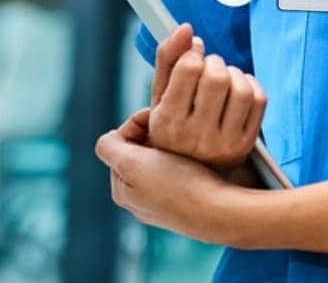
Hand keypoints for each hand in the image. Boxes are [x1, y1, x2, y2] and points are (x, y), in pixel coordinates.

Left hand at [96, 107, 231, 241]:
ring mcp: (164, 201)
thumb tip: (108, 137)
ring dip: (170, 145)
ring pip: (160, 160)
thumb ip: (111, 148)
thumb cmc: (178, 184)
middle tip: (174, 127)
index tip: (157, 117)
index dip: (136, 125)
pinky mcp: (187, 201)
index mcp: (122, 190)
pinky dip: (185, 158)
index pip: (119, 143)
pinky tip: (198, 155)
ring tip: (186, 140)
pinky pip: (179, 170)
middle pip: (139, 151)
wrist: (220, 210)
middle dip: (153, 136)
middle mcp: (140, 199)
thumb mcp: (132, 163)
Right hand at [148, 22, 266, 170]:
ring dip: (233, 74)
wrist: (191, 176)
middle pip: (218, 76)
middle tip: (207, 69)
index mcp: (167, 123)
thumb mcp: (160, 98)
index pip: (190, 68)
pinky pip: (259, 99)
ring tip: (221, 81)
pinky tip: (236, 91)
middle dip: (214, 63)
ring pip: (241, 86)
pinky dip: (249, 85)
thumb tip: (185, 28)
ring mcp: (224, 143)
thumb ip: (168, 60)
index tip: (193, 56)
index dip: (194, 53)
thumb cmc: (173, 129)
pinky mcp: (246, 144)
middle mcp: (195, 136)